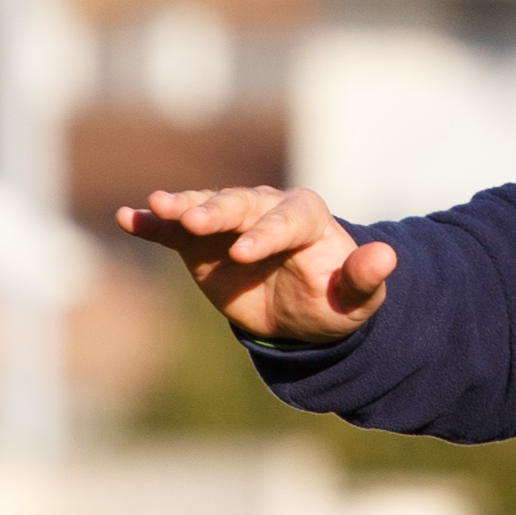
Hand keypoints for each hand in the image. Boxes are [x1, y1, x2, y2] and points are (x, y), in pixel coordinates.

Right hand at [116, 185, 395, 343]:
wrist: (303, 310)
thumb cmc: (335, 299)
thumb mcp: (358, 299)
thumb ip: (367, 278)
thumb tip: (387, 256)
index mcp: (306, 217)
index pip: (284, 221)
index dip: (265, 235)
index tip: (243, 254)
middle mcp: (265, 209)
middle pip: (239, 204)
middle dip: (216, 211)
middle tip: (192, 220)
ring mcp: (229, 222)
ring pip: (204, 208)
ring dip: (181, 207)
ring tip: (156, 207)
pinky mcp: (199, 241)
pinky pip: (173, 230)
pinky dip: (152, 223)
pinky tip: (128, 219)